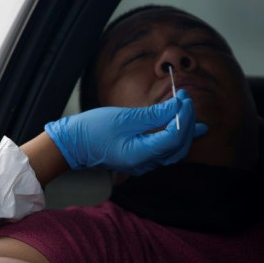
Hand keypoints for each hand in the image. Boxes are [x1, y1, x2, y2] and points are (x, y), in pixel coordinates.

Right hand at [44, 90, 207, 174]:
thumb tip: (177, 105)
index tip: (184, 97)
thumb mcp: (124, 117)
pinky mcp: (141, 160)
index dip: (184, 117)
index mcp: (139, 155)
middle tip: (187, 99)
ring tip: (190, 110)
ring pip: (175, 151)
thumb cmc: (93, 130)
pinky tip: (185, 126)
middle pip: (178, 146)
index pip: (174, 137)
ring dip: (186, 130)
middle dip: (187, 121)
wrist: (73, 145)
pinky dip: (176, 137)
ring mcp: (143, 165)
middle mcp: (144, 164)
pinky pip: (165, 151)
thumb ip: (154, 115)